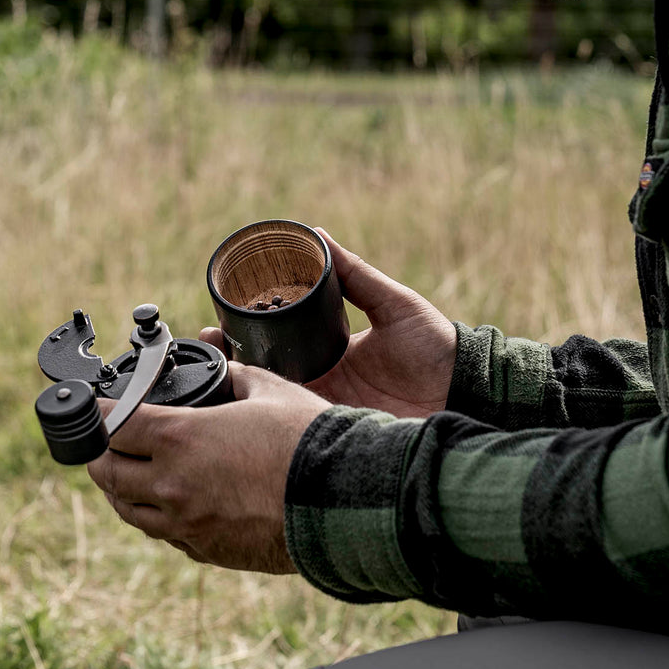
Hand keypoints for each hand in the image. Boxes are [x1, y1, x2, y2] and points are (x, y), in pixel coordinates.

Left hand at [86, 363, 328, 572]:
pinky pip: (166, 535)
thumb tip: (228, 372)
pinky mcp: (207, 550)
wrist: (343, 502)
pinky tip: (173, 504)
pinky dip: (159, 517)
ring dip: (123, 490)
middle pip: (108, 472)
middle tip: (108, 441)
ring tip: (131, 474)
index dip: (100, 413)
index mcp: (180, 438)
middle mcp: (172, 485)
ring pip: (128, 511)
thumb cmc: (310, 440)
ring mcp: (187, 524)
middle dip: (103, 453)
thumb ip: (238, 378)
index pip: (112, 425)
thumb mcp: (271, 391)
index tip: (99, 408)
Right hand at [204, 230, 455, 417]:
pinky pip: (298, 427)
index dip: (242, 338)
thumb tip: (319, 234)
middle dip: (225, 365)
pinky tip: (246, 408)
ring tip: (209, 371)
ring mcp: (328, 410)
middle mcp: (322, 382)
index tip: (213, 324)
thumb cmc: (435, 346)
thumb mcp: (392, 303)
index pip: (275, 344)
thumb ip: (356, 274)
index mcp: (329, 352)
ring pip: (273, 403)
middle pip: (263, 375)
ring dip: (238, 391)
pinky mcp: (338, 433)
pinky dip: (271, 418)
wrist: (465, 390)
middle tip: (202, 345)